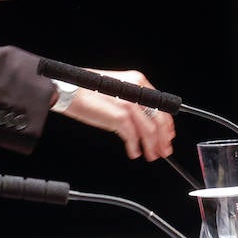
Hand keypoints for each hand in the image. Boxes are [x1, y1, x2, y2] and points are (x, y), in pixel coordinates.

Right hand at [59, 68, 175, 160]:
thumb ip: (132, 101)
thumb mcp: (117, 89)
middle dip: (163, 138)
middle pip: (159, 118)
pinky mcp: (120, 116)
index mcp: (137, 81)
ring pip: (149, 130)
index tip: (168, 135)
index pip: (161, 105)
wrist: (70, 90)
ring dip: (152, 146)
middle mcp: (137, 90)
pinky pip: (133, 136)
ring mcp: (130, 103)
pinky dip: (135, 147)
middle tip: (164, 150)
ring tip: (151, 155)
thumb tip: (143, 121)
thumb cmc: (88, 90)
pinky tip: (134, 152)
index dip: (166, 123)